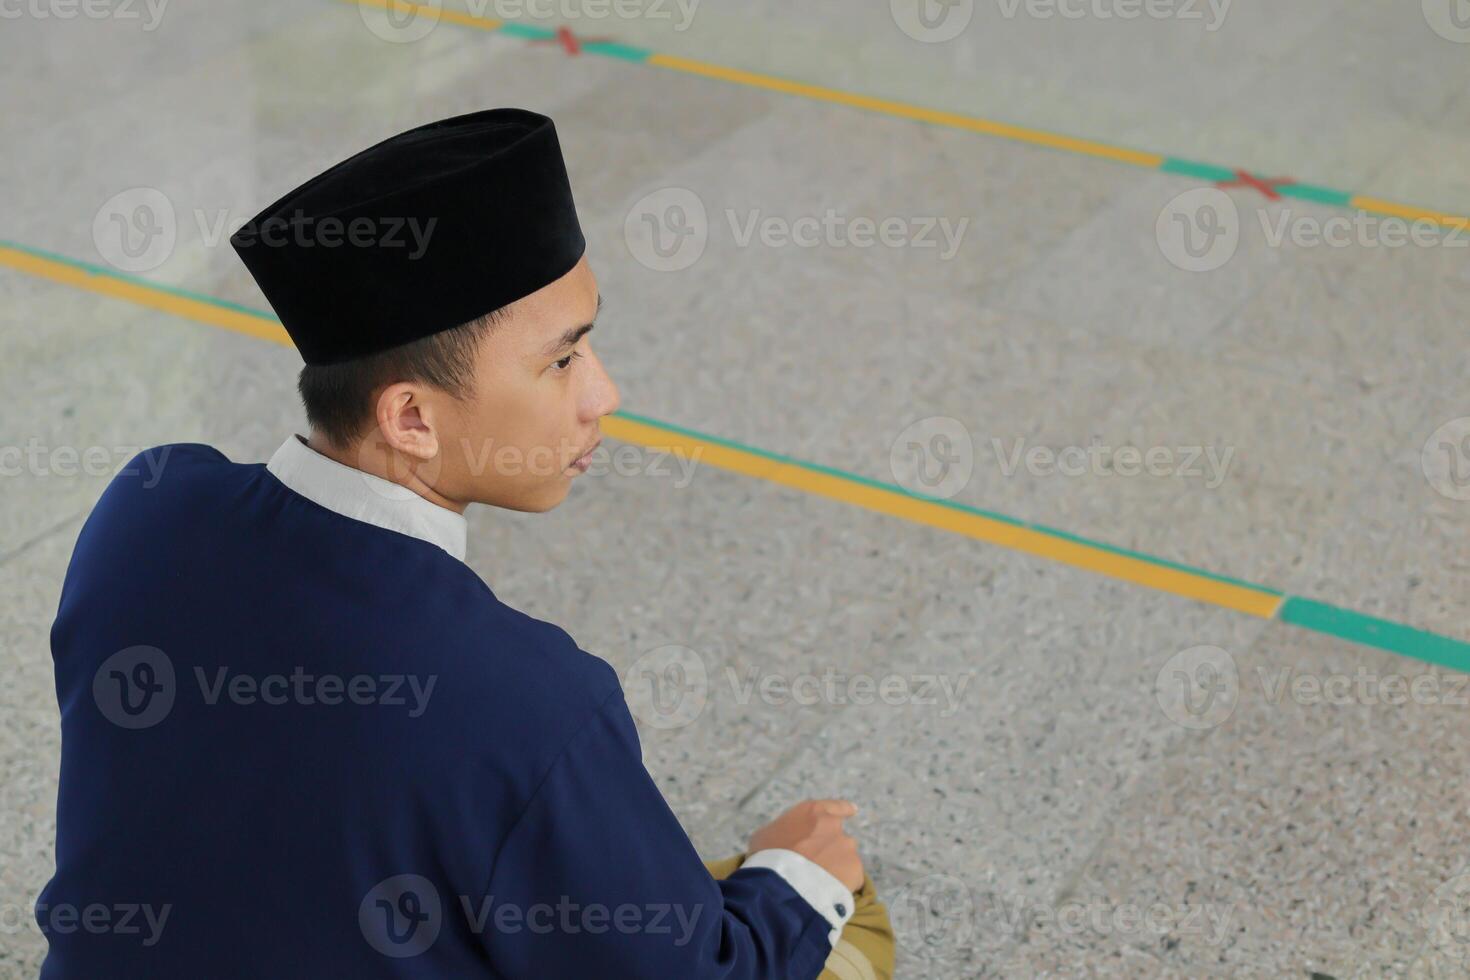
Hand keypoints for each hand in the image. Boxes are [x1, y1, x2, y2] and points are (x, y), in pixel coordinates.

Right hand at [747, 798, 863, 892]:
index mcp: (813, 812)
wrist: (783, 887)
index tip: (852, 811)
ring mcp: (847, 849)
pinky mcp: (856, 872)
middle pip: (837, 838)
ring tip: (818, 885)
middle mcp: (834, 826)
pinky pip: (850, 880)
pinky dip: (841, 886)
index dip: (843, 809)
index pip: (835, 806)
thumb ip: (782, 833)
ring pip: (845, 860)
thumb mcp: (764, 836)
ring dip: (836, 868)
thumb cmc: (768, 857)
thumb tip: (786, 840)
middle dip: (829, 850)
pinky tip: (826, 894)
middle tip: (815, 866)